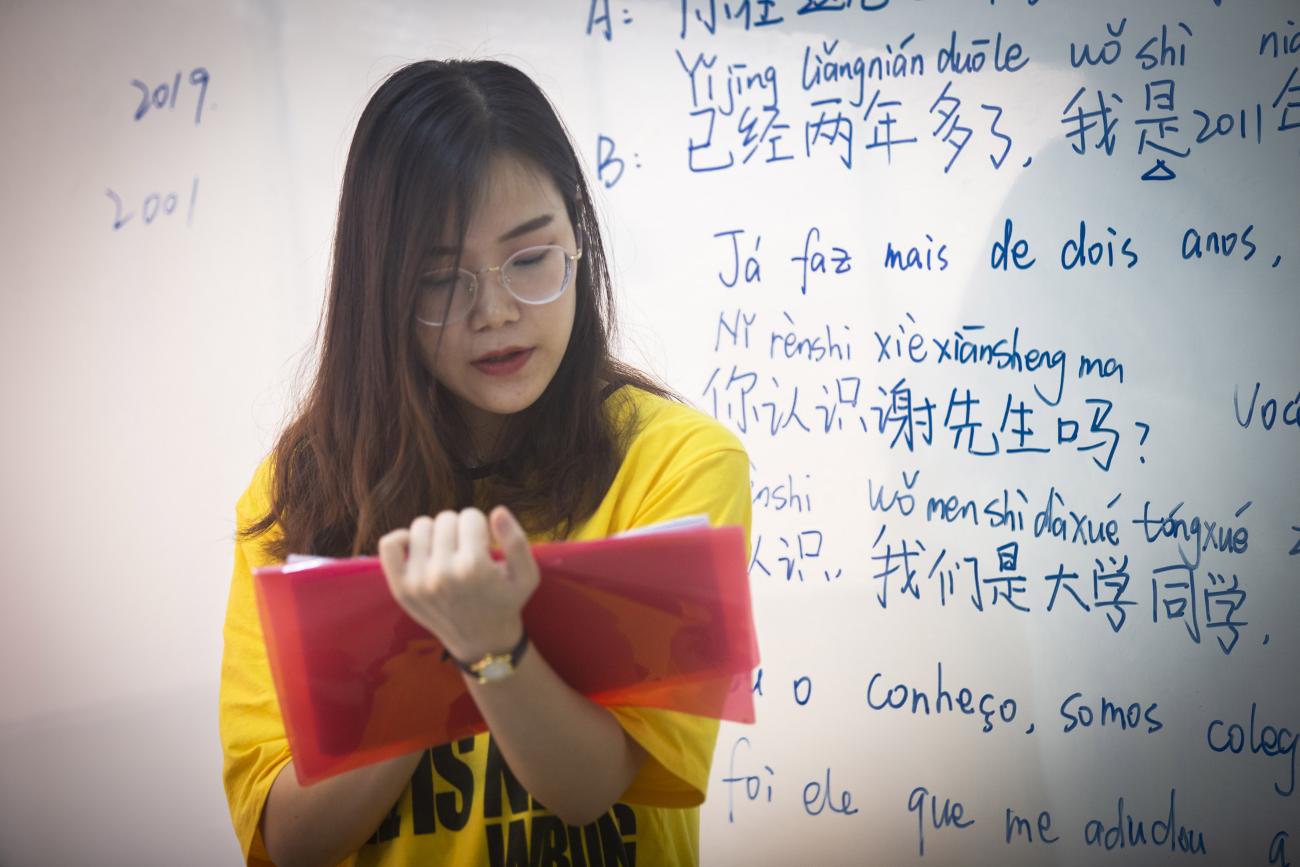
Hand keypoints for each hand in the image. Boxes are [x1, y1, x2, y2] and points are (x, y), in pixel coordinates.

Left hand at [377, 506, 538, 663]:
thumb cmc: (506, 602)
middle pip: (447, 519)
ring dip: (436, 533)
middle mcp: (443, 573)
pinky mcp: (401, 588)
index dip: (481, 527)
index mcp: (474, 567)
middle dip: (460, 529)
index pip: (471, 516)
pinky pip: (390, 545)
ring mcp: (418, 581)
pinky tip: (419, 548)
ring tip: (447, 551)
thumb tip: (498, 510)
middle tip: (466, 550)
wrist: (481, 640)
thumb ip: (517, 540)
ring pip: (421, 526)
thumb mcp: (527, 575)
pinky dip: (401, 538)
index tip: (484, 545)